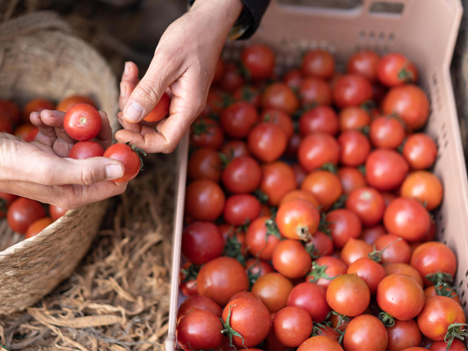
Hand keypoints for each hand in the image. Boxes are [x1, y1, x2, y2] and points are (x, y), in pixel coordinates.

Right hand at [0, 110, 125, 208]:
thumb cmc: (10, 166)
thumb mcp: (51, 170)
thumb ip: (87, 172)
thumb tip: (120, 170)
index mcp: (76, 193)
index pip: (114, 182)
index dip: (121, 161)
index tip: (120, 139)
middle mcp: (71, 180)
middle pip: (100, 154)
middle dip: (95, 132)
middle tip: (91, 112)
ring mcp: (59, 164)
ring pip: (79, 138)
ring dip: (66, 123)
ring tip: (46, 116)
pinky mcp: (46, 150)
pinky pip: (60, 132)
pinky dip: (52, 122)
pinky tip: (38, 118)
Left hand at [116, 0, 242, 152]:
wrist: (207, 21)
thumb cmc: (194, 37)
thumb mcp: (167, 62)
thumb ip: (149, 90)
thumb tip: (132, 117)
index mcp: (189, 107)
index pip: (166, 141)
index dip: (142, 143)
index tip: (121, 131)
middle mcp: (184, 108)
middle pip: (153, 130)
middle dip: (133, 116)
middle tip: (124, 93)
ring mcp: (178, 100)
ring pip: (149, 113)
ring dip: (133, 98)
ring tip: (129, 74)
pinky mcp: (172, 91)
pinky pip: (150, 98)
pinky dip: (138, 87)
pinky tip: (133, 70)